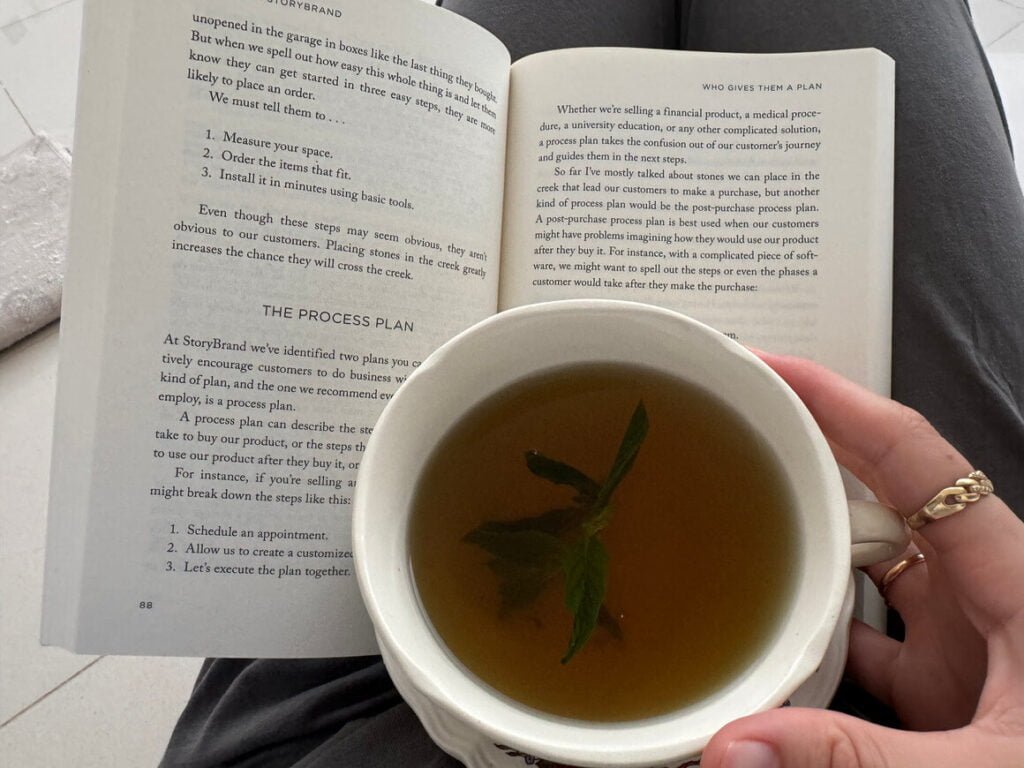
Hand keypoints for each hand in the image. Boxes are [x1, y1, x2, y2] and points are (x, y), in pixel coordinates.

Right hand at [701, 352, 1023, 767]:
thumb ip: (857, 754)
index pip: (913, 456)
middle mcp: (983, 593)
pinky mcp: (942, 684)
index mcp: (1013, 579)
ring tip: (734, 527)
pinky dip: (812, 633)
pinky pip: (860, 634)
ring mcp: (961, 638)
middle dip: (807, 456)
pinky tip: (767, 642)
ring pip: (866, 564)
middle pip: (880, 493)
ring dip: (804, 548)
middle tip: (733, 435)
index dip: (839, 401)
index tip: (771, 371)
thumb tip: (735, 740)